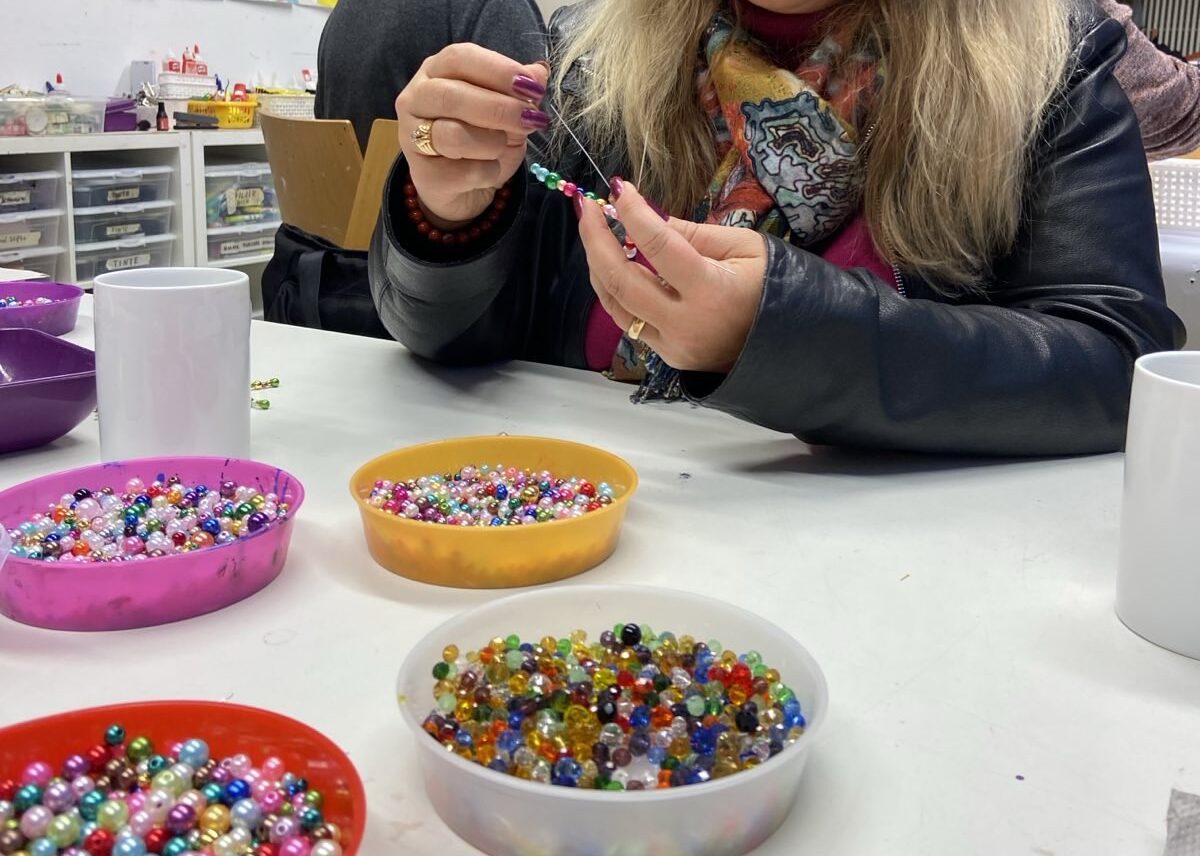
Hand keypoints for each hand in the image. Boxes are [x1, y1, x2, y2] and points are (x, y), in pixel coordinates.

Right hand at [394, 44, 548, 227]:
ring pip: (453, 135)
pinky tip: (489, 172)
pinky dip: (487, 173)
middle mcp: (416, 98)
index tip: (532, 87)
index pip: (460, 58)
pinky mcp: (422, 174)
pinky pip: (461, 172)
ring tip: (502, 147)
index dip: (498, 70)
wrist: (468, 189)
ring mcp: (411, 136)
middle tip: (531, 120)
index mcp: (436, 71)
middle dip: (498, 108)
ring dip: (492, 143)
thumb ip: (520, 91)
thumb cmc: (484, 140)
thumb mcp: (508, 111)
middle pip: (451, 95)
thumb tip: (539, 72)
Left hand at [576, 179, 766, 373]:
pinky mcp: (667, 355)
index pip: (659, 245)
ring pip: (616, 305)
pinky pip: (629, 321)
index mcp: (711, 290)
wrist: (789, 344)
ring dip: (597, 267)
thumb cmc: (773, 287)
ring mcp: (673, 344)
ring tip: (593, 233)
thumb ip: (693, 234)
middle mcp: (686, 322)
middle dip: (596, 240)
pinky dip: (615, 291)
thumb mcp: (744, 248)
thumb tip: (648, 217)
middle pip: (622, 279)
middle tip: (587, 208)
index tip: (620, 188)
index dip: (634, 213)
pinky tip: (611, 266)